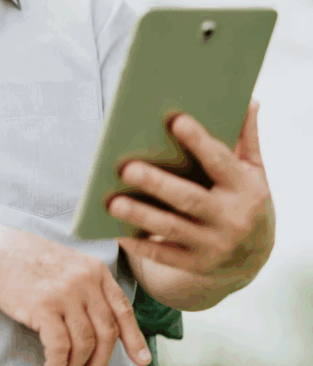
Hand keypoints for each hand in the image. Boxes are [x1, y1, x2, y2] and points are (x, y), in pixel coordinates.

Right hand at [0, 228, 150, 365]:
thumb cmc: (29, 260)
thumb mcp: (69, 264)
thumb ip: (88, 286)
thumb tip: (101, 324)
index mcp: (95, 271)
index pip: (122, 310)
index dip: (134, 339)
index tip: (140, 361)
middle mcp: (85, 282)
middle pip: (106, 333)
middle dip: (101, 363)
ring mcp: (66, 294)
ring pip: (84, 344)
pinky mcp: (44, 307)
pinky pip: (60, 346)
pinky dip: (58, 364)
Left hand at [109, 102, 274, 287]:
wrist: (252, 258)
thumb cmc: (244, 201)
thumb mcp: (254, 172)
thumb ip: (247, 139)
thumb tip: (249, 100)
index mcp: (247, 190)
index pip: (221, 162)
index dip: (199, 142)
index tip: (175, 120)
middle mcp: (232, 219)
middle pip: (190, 199)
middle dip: (157, 184)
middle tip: (126, 167)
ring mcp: (214, 245)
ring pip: (171, 228)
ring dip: (140, 215)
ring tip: (111, 202)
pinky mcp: (196, 264)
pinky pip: (163, 256)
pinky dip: (140, 245)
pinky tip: (117, 232)